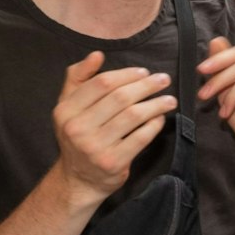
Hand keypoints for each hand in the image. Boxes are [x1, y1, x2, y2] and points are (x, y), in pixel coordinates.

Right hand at [49, 52, 177, 205]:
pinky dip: (154, 124)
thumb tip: (96, 55)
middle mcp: (77, 128)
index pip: (101, 83)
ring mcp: (95, 147)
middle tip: (163, 80)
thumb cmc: (78, 135)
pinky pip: (141, 137)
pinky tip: (160, 118)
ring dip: (156, 104)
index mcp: (65, 111)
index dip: (127, 74)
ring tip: (169, 99)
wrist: (79, 179)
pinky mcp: (113, 162)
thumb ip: (78, 78)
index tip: (144, 71)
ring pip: (133, 116)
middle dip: (146, 85)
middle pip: (120, 97)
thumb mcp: (69, 106)